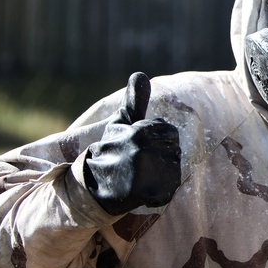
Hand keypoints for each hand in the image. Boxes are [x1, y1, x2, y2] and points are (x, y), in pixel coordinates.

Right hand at [84, 72, 181, 214]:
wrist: (92, 186)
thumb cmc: (110, 151)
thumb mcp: (120, 124)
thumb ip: (134, 101)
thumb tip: (140, 73)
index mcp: (140, 132)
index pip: (170, 131)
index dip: (157, 140)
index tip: (139, 147)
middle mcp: (144, 152)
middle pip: (174, 150)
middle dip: (161, 156)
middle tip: (139, 163)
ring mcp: (148, 174)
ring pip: (173, 169)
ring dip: (160, 174)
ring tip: (139, 176)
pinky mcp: (152, 194)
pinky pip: (168, 190)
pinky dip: (157, 193)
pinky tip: (140, 190)